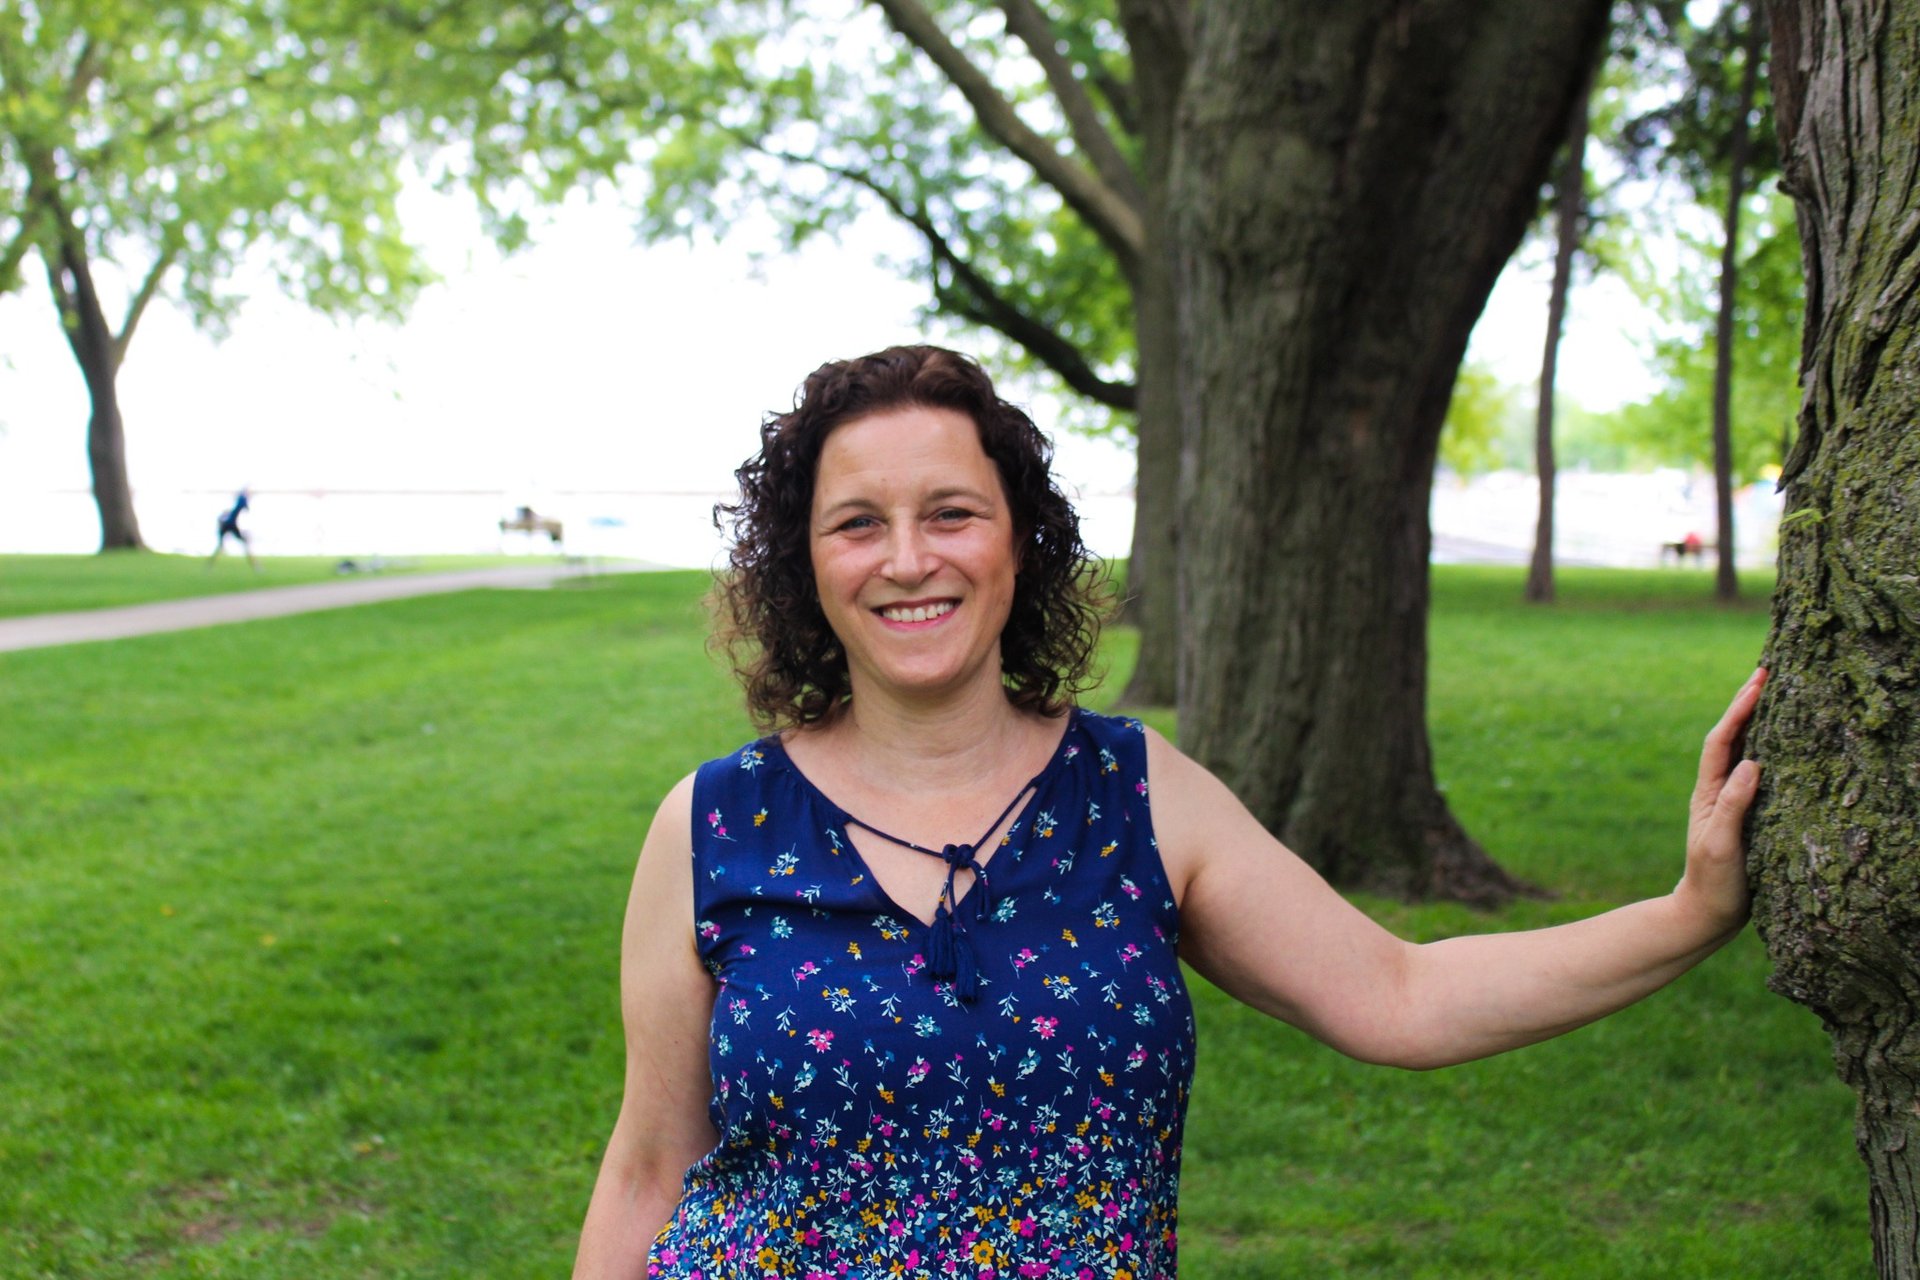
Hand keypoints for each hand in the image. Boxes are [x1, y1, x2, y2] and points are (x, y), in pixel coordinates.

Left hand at [1676, 667, 1765, 935]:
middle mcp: (1716, 791)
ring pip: (1742, 751)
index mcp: (1708, 793)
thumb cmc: (1713, 882)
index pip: (1722, 742)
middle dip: (1745, 704)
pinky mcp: (1744, 815)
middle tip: (1765, 671)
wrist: (1705, 913)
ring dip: (1755, 721)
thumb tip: (1752, 764)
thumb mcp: (1722, 845)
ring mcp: (1728, 801)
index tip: (1757, 682)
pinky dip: (1765, 750)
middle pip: (1731, 738)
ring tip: (1770, 693)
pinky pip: (1754, 773)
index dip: (1738, 711)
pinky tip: (1778, 743)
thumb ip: (1734, 805)